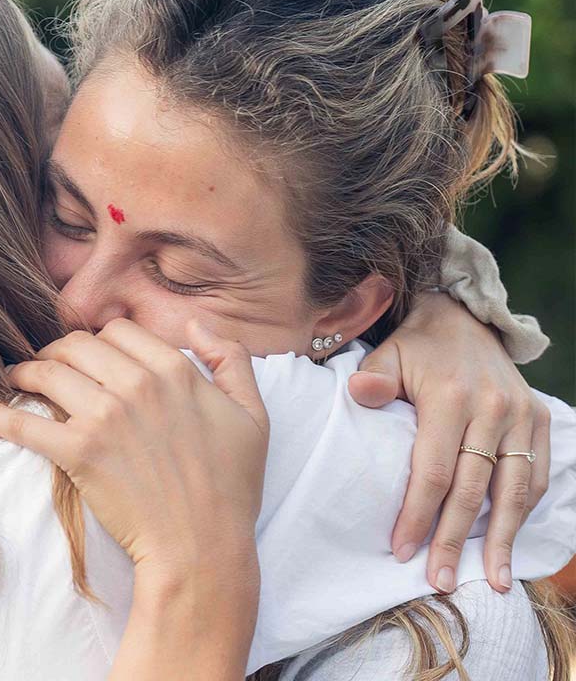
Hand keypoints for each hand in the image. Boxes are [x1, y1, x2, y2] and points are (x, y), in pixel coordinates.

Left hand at [0, 318, 268, 582]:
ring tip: (15, 378)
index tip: (88, 354)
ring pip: (49, 371)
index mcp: (175, 369)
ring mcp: (105, 417)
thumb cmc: (230, 486)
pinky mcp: (78, 453)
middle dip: (57, 349)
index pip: (119, 330)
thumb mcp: (252, 414)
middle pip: (77, 343)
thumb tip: (198, 323)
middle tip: (46, 364)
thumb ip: (231, 358)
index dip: (100, 338)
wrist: (202, 549)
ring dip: (26, 370)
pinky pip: (26, 422)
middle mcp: (137, 384)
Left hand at [348, 293, 549, 594]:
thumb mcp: (387, 353)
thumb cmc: (415, 346)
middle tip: (442, 581)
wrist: (462, 317)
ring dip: (503, 539)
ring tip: (494, 580)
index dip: (418, 515)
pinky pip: (535, 475)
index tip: (402, 551)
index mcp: (450, 397)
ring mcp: (520, 415)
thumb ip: (374, 378)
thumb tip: (360, 392)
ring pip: (513, 489)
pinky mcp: (539, 419)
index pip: (433, 472)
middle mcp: (492, 409)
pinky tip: (510, 541)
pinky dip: (523, 510)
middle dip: (455, 540)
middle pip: (473, 490)